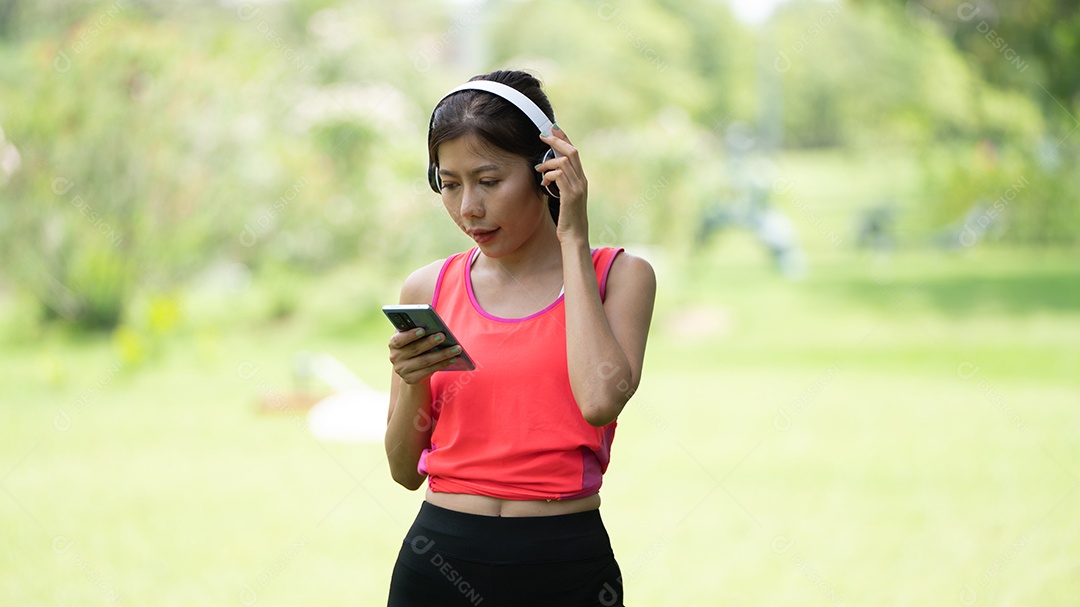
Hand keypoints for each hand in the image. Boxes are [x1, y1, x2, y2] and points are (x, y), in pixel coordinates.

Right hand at [388, 328, 460, 384]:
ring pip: (425, 361)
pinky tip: (453, 358)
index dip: (410, 335)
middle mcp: (395, 357)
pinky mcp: (410, 379)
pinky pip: (429, 371)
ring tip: (456, 348)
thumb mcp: (412, 337)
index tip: (422, 330)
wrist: (411, 367)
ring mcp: (402, 370)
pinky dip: (443, 364)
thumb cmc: (415, 345)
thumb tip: (434, 325)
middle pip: (415, 349)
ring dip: (442, 354)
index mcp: (393, 343)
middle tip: (443, 335)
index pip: (399, 339)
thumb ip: (417, 330)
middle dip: (430, 342)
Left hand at [537, 125, 588, 245]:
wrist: (574, 237)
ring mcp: (578, 188)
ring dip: (548, 162)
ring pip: (564, 161)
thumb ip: (560, 184)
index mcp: (581, 180)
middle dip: (556, 140)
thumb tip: (548, 174)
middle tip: (542, 135)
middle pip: (571, 151)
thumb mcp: (565, 198)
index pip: (574, 152)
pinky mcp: (571, 195)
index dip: (563, 138)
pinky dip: (549, 175)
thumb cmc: (567, 219)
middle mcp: (582, 181)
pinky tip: (543, 182)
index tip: (552, 129)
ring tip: (539, 169)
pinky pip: (559, 175)